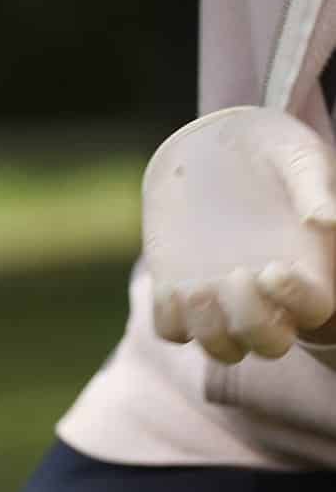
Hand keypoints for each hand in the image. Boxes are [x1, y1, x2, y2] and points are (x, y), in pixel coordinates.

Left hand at [145, 108, 335, 363]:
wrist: (217, 143)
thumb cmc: (271, 148)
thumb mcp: (296, 156)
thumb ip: (315, 186)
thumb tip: (324, 222)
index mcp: (307, 267)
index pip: (316, 310)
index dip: (298, 302)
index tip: (273, 268)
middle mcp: (267, 295)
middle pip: (270, 344)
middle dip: (253, 324)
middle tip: (236, 276)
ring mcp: (222, 299)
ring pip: (222, 349)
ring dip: (209, 331)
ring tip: (196, 287)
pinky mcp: (181, 293)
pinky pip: (173, 331)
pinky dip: (171, 321)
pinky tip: (170, 286)